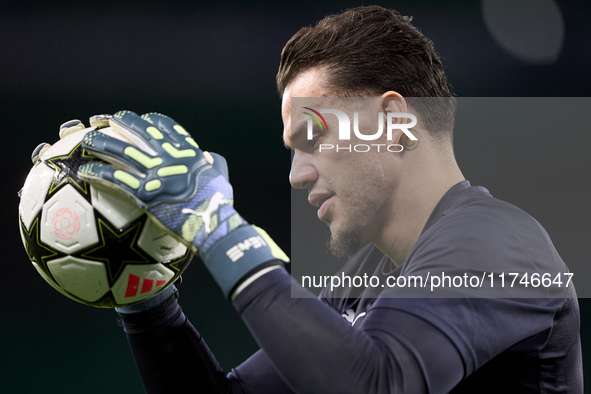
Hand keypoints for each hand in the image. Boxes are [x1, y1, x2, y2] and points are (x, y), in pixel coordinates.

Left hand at [78, 111, 287, 297]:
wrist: (211, 223)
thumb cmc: (220, 205)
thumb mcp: (222, 177)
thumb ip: (215, 163)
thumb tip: (209, 157)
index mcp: (188, 152)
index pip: (167, 127)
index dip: (150, 120)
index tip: (140, 118)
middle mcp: (170, 156)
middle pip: (139, 131)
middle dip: (120, 121)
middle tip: (106, 120)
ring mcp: (156, 173)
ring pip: (121, 151)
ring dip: (101, 143)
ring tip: (86, 140)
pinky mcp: (144, 192)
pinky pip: (115, 178)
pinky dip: (98, 172)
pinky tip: (85, 170)